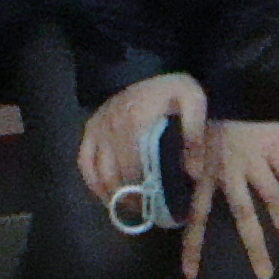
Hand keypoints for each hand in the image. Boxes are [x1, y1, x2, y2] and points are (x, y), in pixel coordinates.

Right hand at [76, 72, 208, 214]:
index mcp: (134, 122)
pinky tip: (105, 196)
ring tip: (131, 210)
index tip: (164, 210)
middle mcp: (110, 127)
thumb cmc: (171, 87)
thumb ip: (194, 135)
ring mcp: (97, 127)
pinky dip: (92, 181)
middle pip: (118, 175)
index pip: (136, 170)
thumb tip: (193, 173)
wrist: (147, 63)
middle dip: (132, 198)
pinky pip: (84, 161)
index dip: (147, 194)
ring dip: (112, 195)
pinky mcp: (90, 127)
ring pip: (99, 172)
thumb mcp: (193, 101)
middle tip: (149, 214)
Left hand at [183, 116, 278, 278]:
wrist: (236, 87)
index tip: (190, 275)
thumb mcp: (194, 150)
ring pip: (272, 201)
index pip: (197, 216)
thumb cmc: (213, 121)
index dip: (193, 245)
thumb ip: (194, 176)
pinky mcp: (276, 151)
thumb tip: (188, 205)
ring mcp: (255, 161)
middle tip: (264, 277)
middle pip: (242, 215)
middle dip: (254, 247)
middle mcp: (230, 171)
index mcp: (206, 175)